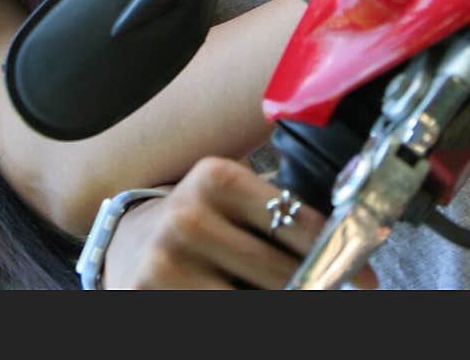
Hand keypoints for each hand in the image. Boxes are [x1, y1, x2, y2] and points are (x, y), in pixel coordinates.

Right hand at [100, 157, 376, 289]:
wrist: (127, 241)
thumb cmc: (197, 220)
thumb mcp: (230, 199)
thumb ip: (279, 210)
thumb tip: (355, 247)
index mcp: (215, 177)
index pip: (295, 221)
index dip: (337, 253)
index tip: (366, 278)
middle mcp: (189, 216)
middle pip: (282, 275)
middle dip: (314, 288)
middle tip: (332, 290)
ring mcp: (167, 261)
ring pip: (256, 304)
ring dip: (279, 301)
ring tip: (274, 288)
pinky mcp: (150, 297)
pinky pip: (221, 316)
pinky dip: (240, 309)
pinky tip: (236, 294)